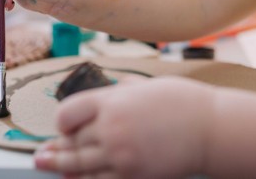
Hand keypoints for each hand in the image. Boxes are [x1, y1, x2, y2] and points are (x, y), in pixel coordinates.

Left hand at [33, 76, 215, 177]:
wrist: (210, 128)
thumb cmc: (182, 102)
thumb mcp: (146, 85)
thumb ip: (123, 90)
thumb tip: (113, 89)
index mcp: (112, 100)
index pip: (67, 113)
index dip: (61, 122)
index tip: (62, 126)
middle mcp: (110, 127)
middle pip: (71, 140)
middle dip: (58, 146)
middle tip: (44, 152)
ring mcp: (120, 154)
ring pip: (79, 164)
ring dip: (61, 165)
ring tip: (46, 164)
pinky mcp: (131, 175)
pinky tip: (74, 178)